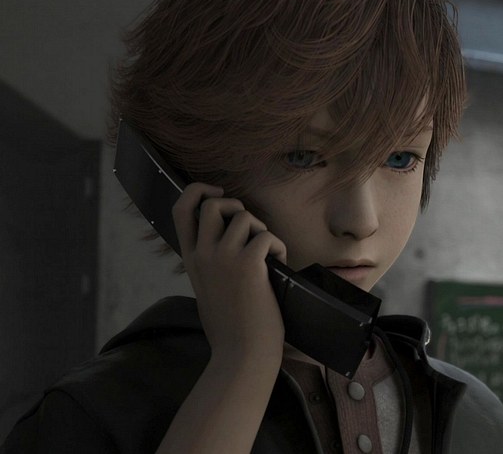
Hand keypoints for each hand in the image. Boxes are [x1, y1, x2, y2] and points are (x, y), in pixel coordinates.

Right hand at [172, 183, 285, 363]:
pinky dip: (278, 247)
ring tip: (267, 254)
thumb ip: (210, 262)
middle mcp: (202, 254)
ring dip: (262, 230)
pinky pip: (267, 236)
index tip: (216, 193)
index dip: (198, 191)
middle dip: (235, 206)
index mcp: (190, 259)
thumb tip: (228, 236)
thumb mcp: (208, 288)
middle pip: (212, 203)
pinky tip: (278, 265)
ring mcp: (224, 258)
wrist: (241, 354)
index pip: (181, 208)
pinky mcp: (249, 264)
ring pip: (244, 216)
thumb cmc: (231, 326)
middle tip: (249, 228)